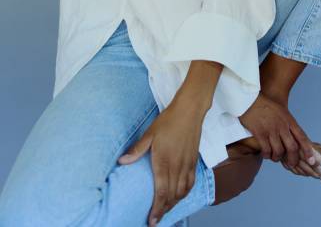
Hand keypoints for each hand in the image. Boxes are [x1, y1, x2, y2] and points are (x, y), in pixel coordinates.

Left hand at [117, 96, 203, 225]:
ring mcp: (187, 164)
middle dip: (164, 210)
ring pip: (182, 192)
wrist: (189, 111)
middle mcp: (177, 165)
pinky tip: (180, 195)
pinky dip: (185, 193)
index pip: (161, 191)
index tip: (152, 220)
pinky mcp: (194, 161)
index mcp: (164, 161)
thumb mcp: (149, 133)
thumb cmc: (168, 120)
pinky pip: (191, 183)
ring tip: (166, 210)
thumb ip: (137, 150)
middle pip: (172, 196)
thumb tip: (122, 161)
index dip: (157, 208)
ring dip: (174, 204)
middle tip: (156, 219)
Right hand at [238, 92, 315, 167]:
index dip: (307, 150)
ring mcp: (271, 130)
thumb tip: (294, 138)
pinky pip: (266, 150)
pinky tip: (266, 154)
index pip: (302, 136)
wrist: (249, 99)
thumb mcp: (281, 110)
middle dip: (293, 159)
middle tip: (291, 164)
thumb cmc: (265, 105)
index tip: (311, 160)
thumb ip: (287, 123)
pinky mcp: (260, 133)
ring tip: (275, 158)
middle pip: (292, 147)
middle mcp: (282, 125)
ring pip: (279, 151)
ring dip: (277, 158)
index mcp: (288, 119)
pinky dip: (267, 155)